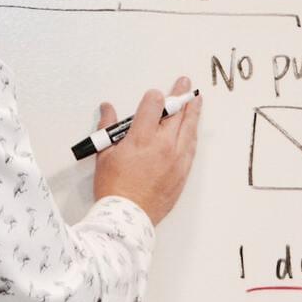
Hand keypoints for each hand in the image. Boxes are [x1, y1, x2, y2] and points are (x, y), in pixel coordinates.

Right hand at [92, 75, 201, 225]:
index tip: (155, 95)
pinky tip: (194, 129)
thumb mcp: (104, 155)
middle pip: (176, 113)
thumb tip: (107, 108)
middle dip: (180, 95)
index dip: (154, 97)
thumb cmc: (113, 187)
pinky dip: (193, 135)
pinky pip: (192, 148)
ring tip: (196, 100)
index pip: (154, 105)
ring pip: (189, 129)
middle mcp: (162, 145)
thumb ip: (107, 128)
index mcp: (141, 138)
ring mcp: (176, 159)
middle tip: (185, 84)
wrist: (127, 218)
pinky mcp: (182, 173)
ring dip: (193, 112)